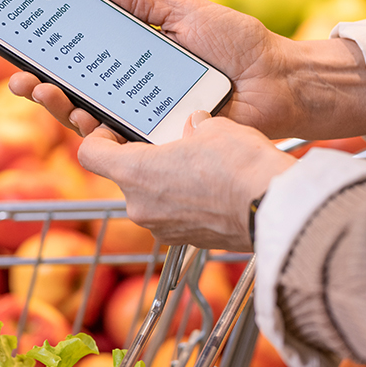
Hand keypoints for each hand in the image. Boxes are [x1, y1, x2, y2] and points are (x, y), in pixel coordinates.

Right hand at [9, 0, 365, 139]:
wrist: (282, 79)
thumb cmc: (238, 46)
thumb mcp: (184, 13)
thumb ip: (139, 4)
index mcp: (134, 67)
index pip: (81, 68)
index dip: (49, 63)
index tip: (21, 52)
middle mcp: (135, 98)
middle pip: (77, 100)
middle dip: (42, 92)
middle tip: (21, 81)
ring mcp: (149, 126)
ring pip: (94, 127)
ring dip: (63, 111)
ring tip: (45, 94)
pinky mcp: (166, 147)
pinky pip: (128, 146)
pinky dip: (103, 135)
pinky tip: (85, 120)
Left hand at [77, 112, 296, 250]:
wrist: (275, 207)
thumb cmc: (239, 165)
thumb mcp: (213, 127)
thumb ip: (193, 126)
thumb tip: (194, 126)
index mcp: (134, 172)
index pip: (90, 154)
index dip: (97, 137)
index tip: (112, 129)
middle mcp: (140, 205)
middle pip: (124, 176)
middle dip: (143, 159)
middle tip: (168, 142)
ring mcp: (162, 228)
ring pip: (151, 197)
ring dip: (166, 181)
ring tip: (198, 165)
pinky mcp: (186, 240)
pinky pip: (174, 215)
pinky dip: (185, 202)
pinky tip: (212, 188)